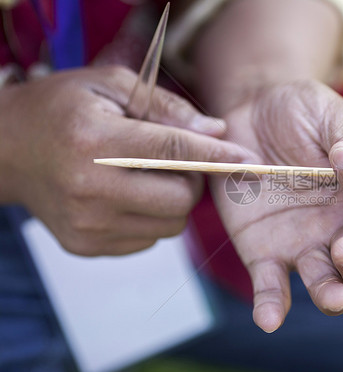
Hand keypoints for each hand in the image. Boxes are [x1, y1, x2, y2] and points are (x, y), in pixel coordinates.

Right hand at [0, 65, 248, 254]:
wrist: (10, 150)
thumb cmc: (66, 108)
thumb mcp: (112, 85)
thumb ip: (167, 108)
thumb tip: (217, 131)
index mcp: (93, 141)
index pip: (172, 150)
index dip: (217, 155)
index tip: (250, 160)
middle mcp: (88, 189)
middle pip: (180, 201)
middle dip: (192, 182)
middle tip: (177, 162)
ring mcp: (86, 225)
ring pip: (170, 225)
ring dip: (174, 201)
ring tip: (148, 176)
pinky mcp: (85, 246)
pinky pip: (148, 239)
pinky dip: (152, 218)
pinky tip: (129, 195)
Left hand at [210, 80, 342, 331]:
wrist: (247, 114)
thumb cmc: (296, 111)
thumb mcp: (324, 113)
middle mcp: (336, 226)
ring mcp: (301, 244)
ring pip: (324, 279)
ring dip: (330, 292)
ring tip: (331, 296)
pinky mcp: (263, 253)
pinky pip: (271, 286)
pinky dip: (272, 306)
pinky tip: (269, 320)